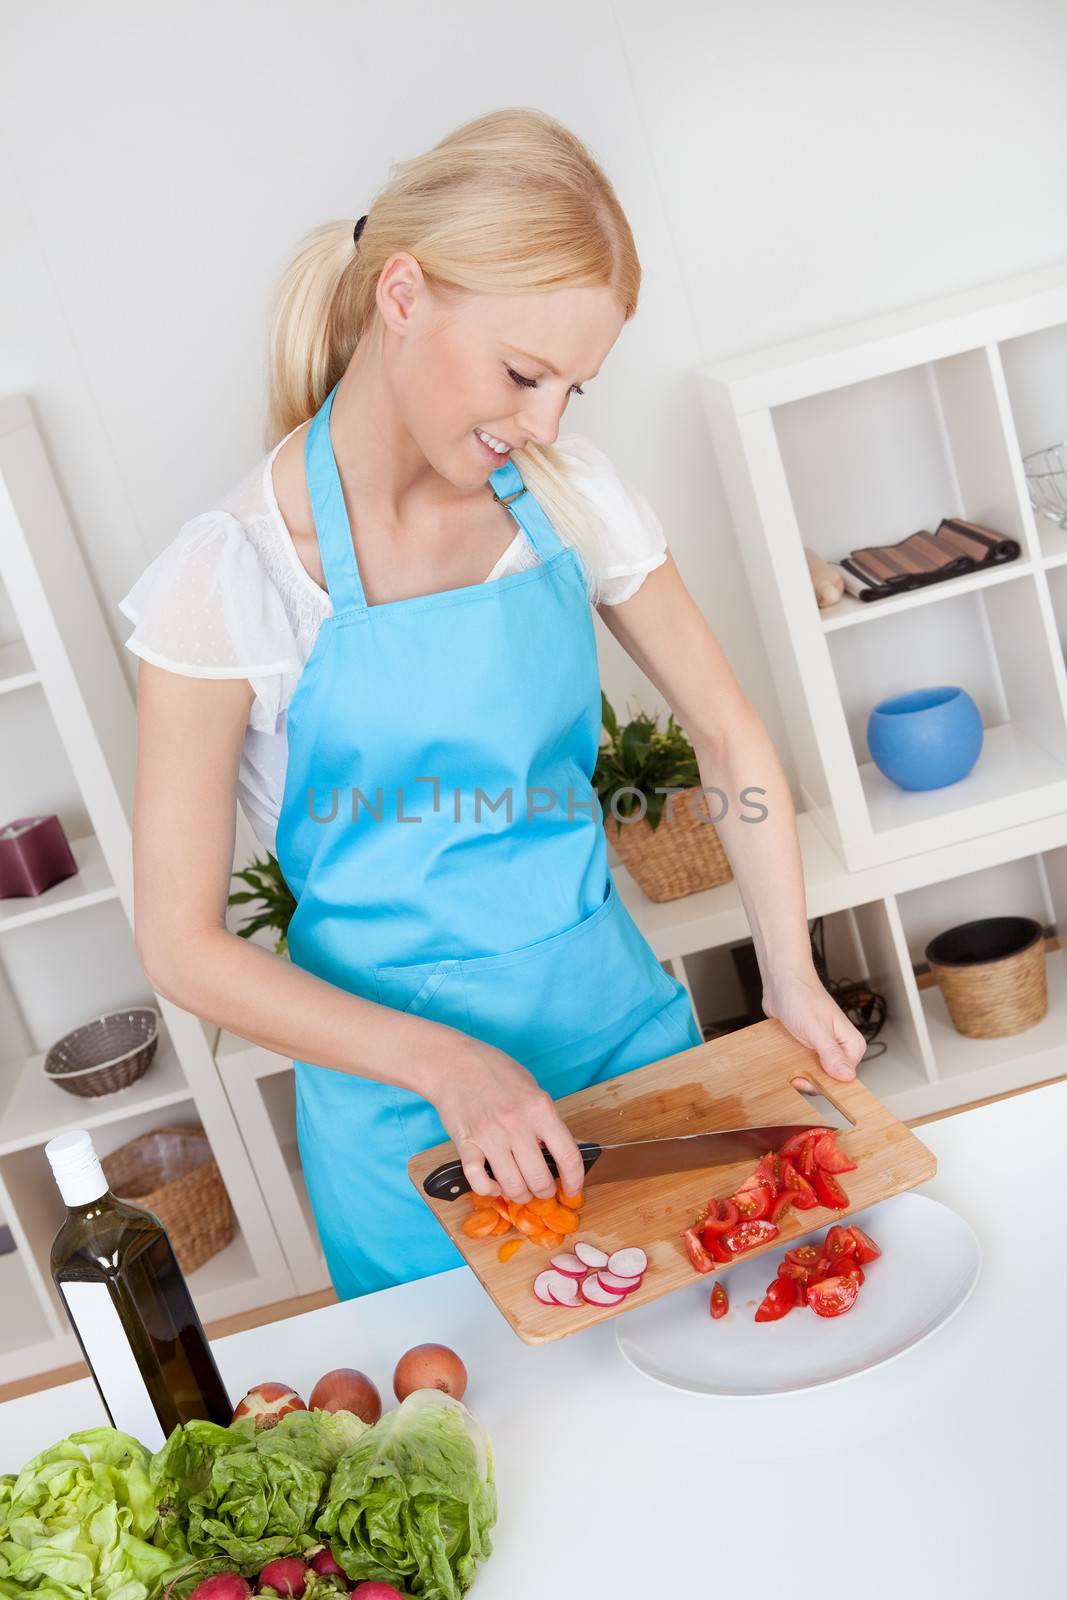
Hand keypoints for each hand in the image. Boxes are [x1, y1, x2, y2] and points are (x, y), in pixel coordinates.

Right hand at [429, 1040, 586, 1205]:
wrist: (454, 1064)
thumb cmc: (495, 1072)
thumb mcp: (532, 1088)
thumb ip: (546, 1119)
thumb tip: (559, 1152)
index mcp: (540, 1109)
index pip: (568, 1155)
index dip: (574, 1180)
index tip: (572, 1189)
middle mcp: (517, 1125)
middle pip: (540, 1179)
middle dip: (545, 1192)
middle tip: (543, 1190)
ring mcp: (490, 1137)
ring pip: (512, 1186)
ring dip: (520, 1195)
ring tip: (521, 1190)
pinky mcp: (466, 1145)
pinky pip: (479, 1182)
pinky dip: (489, 1190)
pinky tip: (494, 1185)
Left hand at [761, 967, 866, 1094]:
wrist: (782, 981)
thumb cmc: (802, 997)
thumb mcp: (816, 1029)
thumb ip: (831, 1054)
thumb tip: (847, 1077)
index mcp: (851, 1045)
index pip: (845, 1079)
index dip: (826, 1084)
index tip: (806, 1082)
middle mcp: (840, 1048)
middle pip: (830, 1079)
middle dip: (811, 1080)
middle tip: (794, 1076)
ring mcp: (823, 1048)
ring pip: (815, 1073)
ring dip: (800, 1073)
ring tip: (789, 1066)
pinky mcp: (807, 1046)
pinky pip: (802, 1064)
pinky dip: (793, 1066)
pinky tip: (784, 1062)